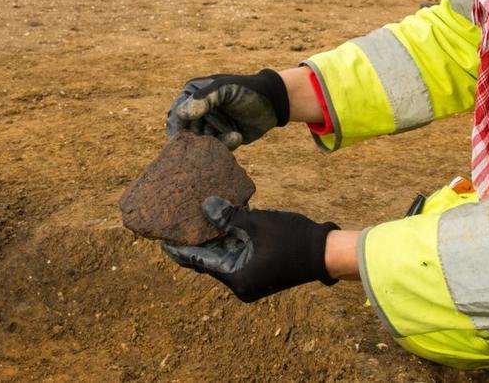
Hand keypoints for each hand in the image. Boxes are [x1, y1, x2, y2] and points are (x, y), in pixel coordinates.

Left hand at [162, 196, 338, 302]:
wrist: (326, 253)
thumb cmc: (291, 238)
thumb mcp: (256, 224)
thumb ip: (228, 217)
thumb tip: (205, 207)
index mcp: (236, 278)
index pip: (198, 261)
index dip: (179, 249)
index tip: (162, 239)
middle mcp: (240, 282)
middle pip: (209, 258)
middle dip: (196, 239)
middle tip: (176, 222)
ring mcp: (251, 277)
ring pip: (225, 254)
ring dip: (214, 236)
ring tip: (194, 217)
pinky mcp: (260, 269)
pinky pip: (238, 252)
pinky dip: (231, 238)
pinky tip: (221, 218)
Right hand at [165, 70, 289, 149]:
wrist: (273, 101)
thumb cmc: (246, 90)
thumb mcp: (224, 89)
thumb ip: (203, 99)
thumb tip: (181, 114)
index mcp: (193, 94)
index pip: (177, 113)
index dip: (178, 126)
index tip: (184, 136)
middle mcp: (198, 111)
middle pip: (186, 131)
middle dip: (196, 138)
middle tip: (210, 138)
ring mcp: (210, 125)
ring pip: (201, 142)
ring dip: (213, 142)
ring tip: (230, 134)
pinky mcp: (221, 138)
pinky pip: (216, 148)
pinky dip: (225, 144)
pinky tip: (236, 135)